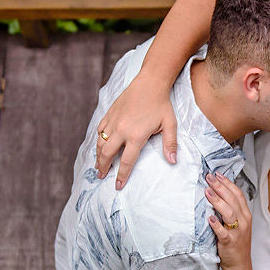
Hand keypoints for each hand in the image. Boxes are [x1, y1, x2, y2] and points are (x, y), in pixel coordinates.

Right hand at [95, 70, 178, 188]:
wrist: (150, 83)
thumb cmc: (161, 104)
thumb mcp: (170, 124)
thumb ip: (170, 144)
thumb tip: (172, 161)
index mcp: (136, 136)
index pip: (127, 161)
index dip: (121, 175)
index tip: (117, 185)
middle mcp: (122, 130)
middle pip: (108, 154)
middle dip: (103, 167)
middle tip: (101, 176)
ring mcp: (114, 121)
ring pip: (101, 143)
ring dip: (98, 156)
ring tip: (97, 165)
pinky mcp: (110, 113)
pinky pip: (100, 129)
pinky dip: (98, 139)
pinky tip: (99, 145)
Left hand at [205, 173, 252, 269]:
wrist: (239, 264)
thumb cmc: (236, 242)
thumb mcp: (237, 223)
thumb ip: (231, 209)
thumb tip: (218, 193)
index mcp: (245, 214)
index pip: (237, 194)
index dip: (227, 183)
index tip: (216, 174)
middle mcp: (243, 221)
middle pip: (232, 200)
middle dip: (220, 187)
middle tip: (209, 178)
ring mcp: (237, 232)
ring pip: (229, 213)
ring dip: (218, 201)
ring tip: (207, 192)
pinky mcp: (229, 242)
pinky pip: (223, 232)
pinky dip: (216, 225)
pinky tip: (209, 218)